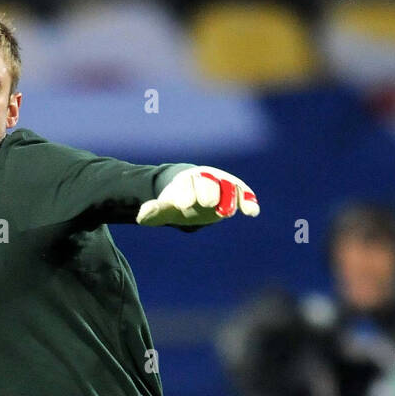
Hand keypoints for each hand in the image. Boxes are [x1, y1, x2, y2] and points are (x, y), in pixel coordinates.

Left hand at [137, 166, 258, 227]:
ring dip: (230, 197)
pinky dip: (248, 201)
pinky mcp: (235, 192)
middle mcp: (205, 180)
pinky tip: (252, 212)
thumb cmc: (176, 201)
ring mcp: (221, 185)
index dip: (186, 193)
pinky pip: (243, 193)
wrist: (193, 191)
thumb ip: (153, 212)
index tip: (184, 204)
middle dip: (208, 192)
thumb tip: (142, 215)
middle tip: (208, 203)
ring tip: (228, 212)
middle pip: (208, 183)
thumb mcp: (164, 210)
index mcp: (185, 182)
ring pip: (227, 187)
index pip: (186, 185)